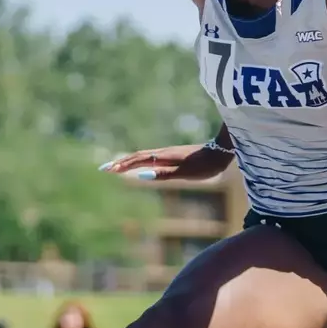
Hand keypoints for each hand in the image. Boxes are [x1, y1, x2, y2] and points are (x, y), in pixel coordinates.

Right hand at [99, 143, 230, 182]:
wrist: (221, 152)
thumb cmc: (205, 166)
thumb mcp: (185, 173)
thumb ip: (164, 174)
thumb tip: (142, 175)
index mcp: (164, 157)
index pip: (138, 160)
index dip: (122, 165)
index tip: (108, 170)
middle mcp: (163, 152)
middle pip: (137, 156)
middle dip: (120, 162)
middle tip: (105, 169)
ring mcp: (168, 153)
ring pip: (143, 155)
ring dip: (128, 161)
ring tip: (116, 167)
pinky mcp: (173, 155)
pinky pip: (150, 156)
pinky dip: (139, 160)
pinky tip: (138, 164)